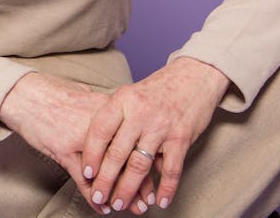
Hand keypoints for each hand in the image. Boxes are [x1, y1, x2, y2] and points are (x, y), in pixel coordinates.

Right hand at [0, 72, 152, 213]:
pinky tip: (101, 207)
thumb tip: (119, 113)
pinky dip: (93, 196)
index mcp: (107, 110)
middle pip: (127, 159)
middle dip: (140, 183)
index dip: (149, 160)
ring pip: (108, 173)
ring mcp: (81, 139)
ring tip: (131, 208)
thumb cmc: (52, 92)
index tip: (158, 174)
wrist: (23, 93)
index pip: (135, 139)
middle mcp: (99, 126)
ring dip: (120, 194)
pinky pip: (83, 180)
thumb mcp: (84, 94)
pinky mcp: (64, 150)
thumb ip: (103, 108)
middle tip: (148, 200)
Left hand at [80, 57, 228, 212]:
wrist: (194, 76)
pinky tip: (159, 202)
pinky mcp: (181, 137)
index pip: (100, 130)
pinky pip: (171, 169)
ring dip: (129, 188)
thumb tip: (98, 147)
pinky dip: (166, 189)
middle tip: (99, 197)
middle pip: (117, 152)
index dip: (91, 154)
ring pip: (140, 165)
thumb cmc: (157, 89)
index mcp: (122, 100)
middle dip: (105, 179)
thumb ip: (115, 118)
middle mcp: (139, 113)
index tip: (85, 173)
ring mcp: (161, 126)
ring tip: (120, 203)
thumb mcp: (130, 95)